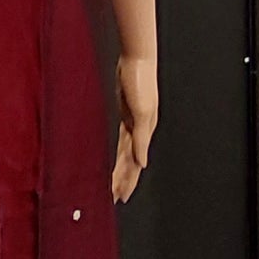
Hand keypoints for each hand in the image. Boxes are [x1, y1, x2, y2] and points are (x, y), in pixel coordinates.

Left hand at [111, 54, 157, 204]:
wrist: (137, 61)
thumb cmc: (141, 82)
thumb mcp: (141, 112)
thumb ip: (141, 139)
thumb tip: (142, 163)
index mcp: (144, 132)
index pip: (136, 165)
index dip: (129, 182)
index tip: (121, 197)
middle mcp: (140, 131)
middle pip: (130, 163)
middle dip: (124, 181)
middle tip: (114, 197)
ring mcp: (133, 123)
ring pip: (126, 153)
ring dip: (121, 169)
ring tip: (114, 185)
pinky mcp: (125, 115)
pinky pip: (123, 140)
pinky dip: (121, 152)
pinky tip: (119, 160)